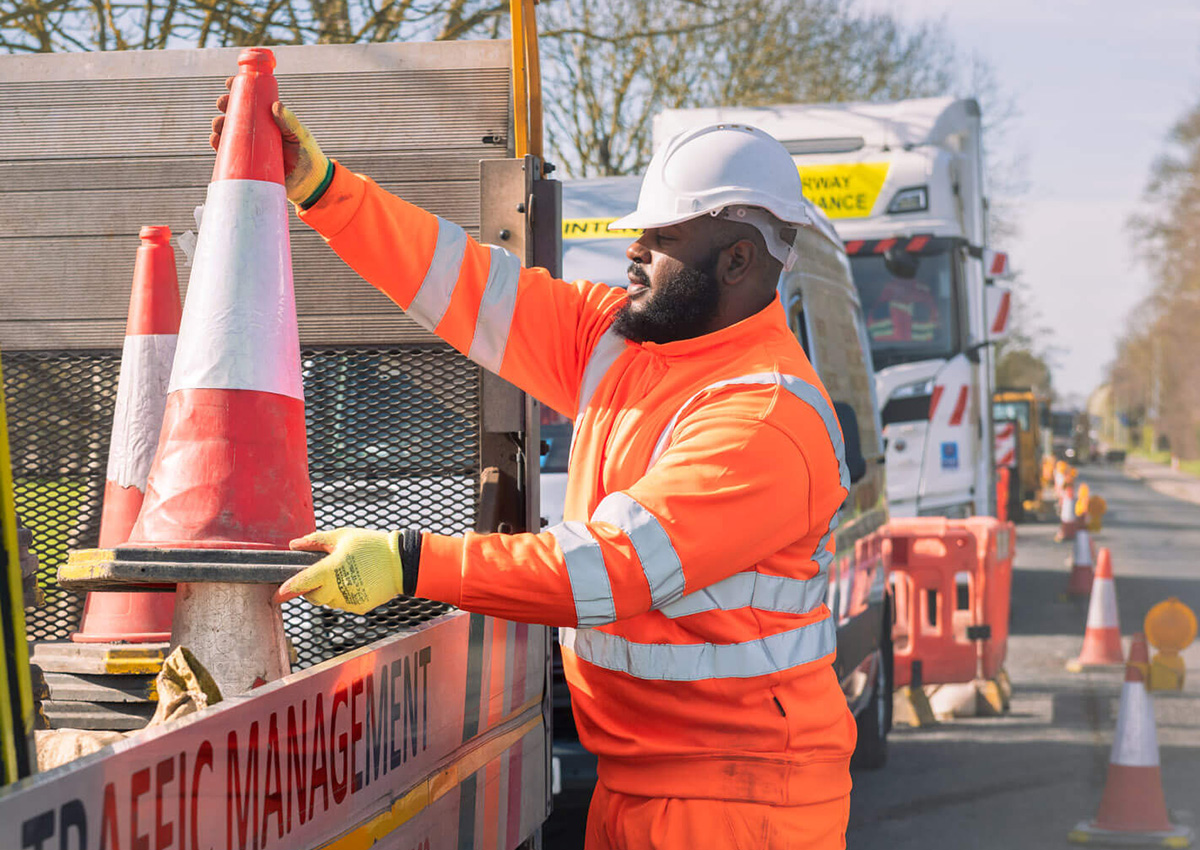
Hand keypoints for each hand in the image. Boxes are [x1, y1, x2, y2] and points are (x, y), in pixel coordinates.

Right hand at [210, 78, 332, 206]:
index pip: (251, 100)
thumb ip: (290, 122)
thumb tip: (276, 105)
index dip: (238, 90)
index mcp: (268, 119)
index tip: (230, 83)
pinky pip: (228, 153)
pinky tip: (216, 140)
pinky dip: (219, 146)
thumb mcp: (300, 135)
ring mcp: (250, 147)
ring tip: (220, 126)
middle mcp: (257, 131)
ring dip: (219, 125)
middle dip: (225, 105)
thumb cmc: (307, 155)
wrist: (310, 184)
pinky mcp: (247, 163)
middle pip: (235, 114)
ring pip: (228, 132)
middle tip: (223, 104)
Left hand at [277, 528, 403, 614]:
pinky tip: (357, 582)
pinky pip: (343, 604)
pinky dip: (344, 596)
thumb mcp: (343, 536)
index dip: (286, 590)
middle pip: (314, 596)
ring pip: (329, 601)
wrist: (402, 562)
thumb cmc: (372, 545)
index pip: (302, 583)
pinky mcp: (359, 608)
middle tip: (323, 575)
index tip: (276, 596)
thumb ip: (315, 540)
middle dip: (313, 589)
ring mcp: (349, 600)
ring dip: (329, 592)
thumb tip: (294, 545)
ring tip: (345, 575)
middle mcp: (338, 588)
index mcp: (331, 570)